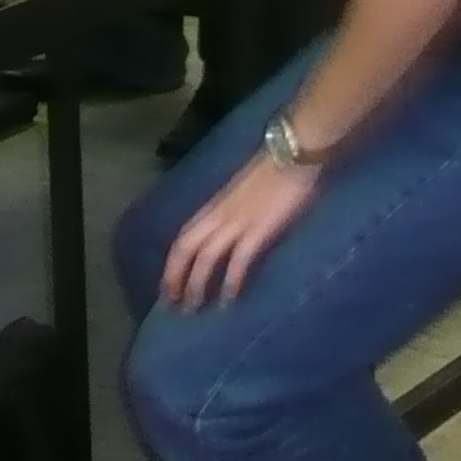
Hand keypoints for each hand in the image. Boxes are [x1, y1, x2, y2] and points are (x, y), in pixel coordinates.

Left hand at [161, 149, 318, 308]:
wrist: (293, 152)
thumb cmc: (274, 168)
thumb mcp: (242, 191)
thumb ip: (232, 210)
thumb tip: (228, 232)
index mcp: (214, 205)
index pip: (183, 237)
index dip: (172, 264)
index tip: (166, 287)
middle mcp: (219, 215)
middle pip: (185, 249)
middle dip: (174, 277)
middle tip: (172, 304)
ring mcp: (237, 221)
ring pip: (206, 257)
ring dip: (196, 284)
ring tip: (194, 308)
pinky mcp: (258, 229)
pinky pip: (238, 259)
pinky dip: (231, 281)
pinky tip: (228, 299)